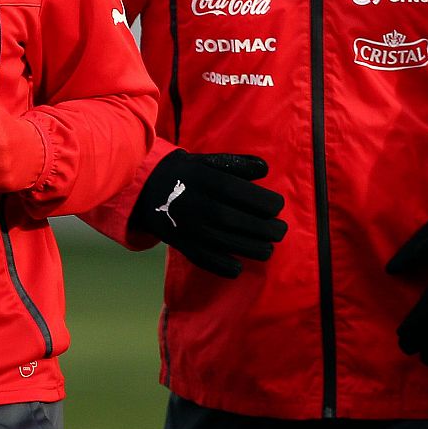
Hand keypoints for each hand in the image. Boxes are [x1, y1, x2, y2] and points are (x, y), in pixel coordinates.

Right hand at [129, 149, 286, 277]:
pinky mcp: (180, 243)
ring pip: (222, 241)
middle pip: (233, 219)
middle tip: (280, 230)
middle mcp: (193, 202)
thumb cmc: (189, 173)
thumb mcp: (209, 161)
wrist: (147, 187)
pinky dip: (223, 266)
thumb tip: (265, 171)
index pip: (239, 191)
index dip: (264, 201)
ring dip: (252, 248)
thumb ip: (238, 164)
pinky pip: (203, 258)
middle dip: (264, 228)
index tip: (278, 206)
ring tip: (268, 248)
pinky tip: (239, 267)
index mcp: (203, 178)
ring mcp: (186, 225)